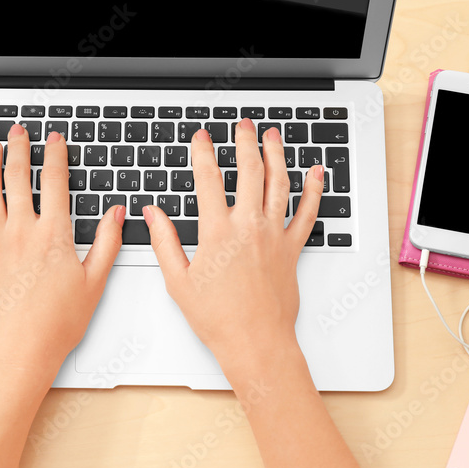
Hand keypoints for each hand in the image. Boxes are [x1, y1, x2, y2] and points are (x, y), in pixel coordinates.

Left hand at [0, 125, 123, 382]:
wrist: (20, 348)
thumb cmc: (57, 323)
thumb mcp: (95, 281)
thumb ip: (107, 242)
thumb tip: (117, 212)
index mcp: (54, 234)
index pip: (54, 181)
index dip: (55, 155)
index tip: (55, 139)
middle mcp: (22, 231)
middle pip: (18, 177)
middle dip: (19, 149)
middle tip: (18, 131)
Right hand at [142, 118, 323, 376]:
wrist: (255, 342)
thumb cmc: (217, 318)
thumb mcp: (178, 280)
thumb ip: (164, 241)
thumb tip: (152, 213)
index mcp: (217, 232)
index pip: (208, 180)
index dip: (203, 153)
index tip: (201, 137)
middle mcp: (248, 227)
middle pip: (249, 171)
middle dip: (245, 142)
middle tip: (242, 125)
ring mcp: (273, 236)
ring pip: (279, 184)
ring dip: (276, 155)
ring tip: (272, 136)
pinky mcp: (292, 249)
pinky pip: (307, 213)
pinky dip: (314, 190)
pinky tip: (316, 173)